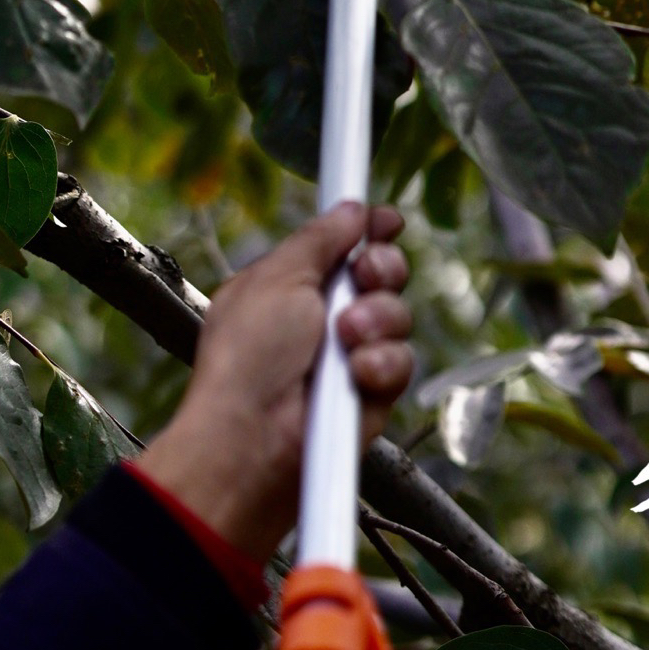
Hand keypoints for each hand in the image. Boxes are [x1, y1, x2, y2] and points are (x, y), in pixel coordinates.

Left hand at [136, 203, 411, 563]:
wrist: (251, 440)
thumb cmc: (247, 359)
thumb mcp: (277, 279)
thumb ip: (320, 239)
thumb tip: (352, 208)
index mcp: (295, 283)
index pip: (345, 245)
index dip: (370, 230)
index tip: (387, 220)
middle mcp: (325, 316)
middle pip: (383, 272)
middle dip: (380, 268)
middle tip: (364, 275)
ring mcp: (351, 354)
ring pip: (398, 315)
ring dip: (376, 319)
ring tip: (345, 337)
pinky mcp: (372, 392)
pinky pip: (400, 362)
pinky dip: (380, 363)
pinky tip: (357, 374)